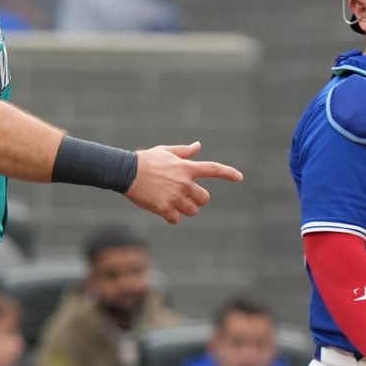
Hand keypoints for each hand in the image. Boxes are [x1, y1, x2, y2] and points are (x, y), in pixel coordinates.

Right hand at [124, 140, 243, 224]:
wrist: (125, 172)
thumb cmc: (145, 160)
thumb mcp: (165, 151)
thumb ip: (184, 152)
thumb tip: (198, 146)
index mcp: (187, 168)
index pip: (214, 169)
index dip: (228, 173)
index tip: (240, 177)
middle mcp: (185, 183)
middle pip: (204, 198)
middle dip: (197, 199)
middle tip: (185, 196)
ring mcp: (176, 197)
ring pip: (193, 211)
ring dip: (185, 209)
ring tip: (172, 202)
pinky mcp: (165, 209)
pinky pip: (176, 219)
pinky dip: (171, 216)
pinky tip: (162, 209)